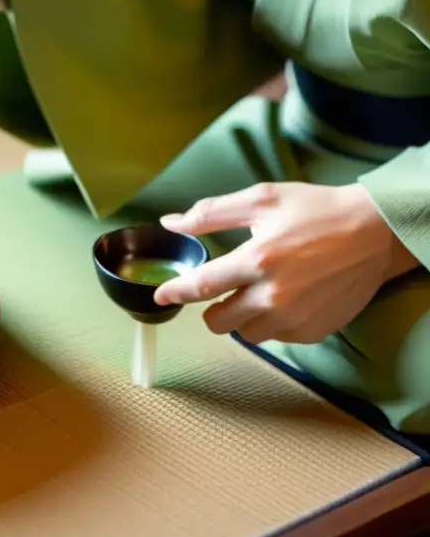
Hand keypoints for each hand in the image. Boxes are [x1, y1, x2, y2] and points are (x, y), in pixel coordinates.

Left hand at [153, 182, 418, 343]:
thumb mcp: (262, 199)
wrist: (375, 233)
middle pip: (218, 321)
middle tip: (223, 289)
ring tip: (259, 291)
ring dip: (242, 317)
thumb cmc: (315, 210)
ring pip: (246, 334)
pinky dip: (272, 323)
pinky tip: (285, 298)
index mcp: (258, 259)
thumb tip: (171, 223)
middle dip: (211, 308)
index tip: (160, 295)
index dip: (175, 292)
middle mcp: (274, 295)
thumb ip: (211, 213)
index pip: (202, 286)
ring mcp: (296, 318)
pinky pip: (276, 338)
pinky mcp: (314, 331)